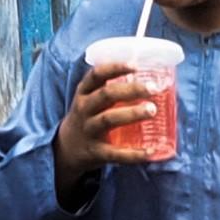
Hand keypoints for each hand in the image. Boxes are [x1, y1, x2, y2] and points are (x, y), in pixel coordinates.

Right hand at [51, 63, 155, 187]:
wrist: (66, 149)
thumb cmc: (87, 118)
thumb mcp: (89, 100)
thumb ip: (110, 90)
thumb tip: (148, 78)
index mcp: (84, 93)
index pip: (96, 75)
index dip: (114, 68)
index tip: (135, 65)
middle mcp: (84, 109)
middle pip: (106, 95)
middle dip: (130, 90)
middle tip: (153, 88)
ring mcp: (89, 130)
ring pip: (109, 119)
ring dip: (132, 114)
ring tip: (152, 110)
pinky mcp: (95, 152)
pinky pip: (115, 153)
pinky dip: (133, 154)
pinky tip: (151, 151)